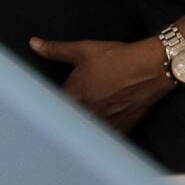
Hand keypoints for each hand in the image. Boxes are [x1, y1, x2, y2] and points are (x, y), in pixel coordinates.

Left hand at [29, 35, 173, 135]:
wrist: (150, 67)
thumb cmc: (117, 58)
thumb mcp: (83, 50)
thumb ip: (56, 50)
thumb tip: (34, 44)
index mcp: (73, 96)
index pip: (52, 108)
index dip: (49, 106)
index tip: (48, 105)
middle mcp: (87, 113)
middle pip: (68, 124)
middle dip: (64, 119)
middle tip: (69, 113)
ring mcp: (104, 124)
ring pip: (86, 134)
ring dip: (81, 130)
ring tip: (84, 123)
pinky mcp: (121, 130)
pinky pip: (105, 140)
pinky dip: (100, 138)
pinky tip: (99, 132)